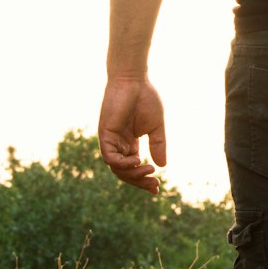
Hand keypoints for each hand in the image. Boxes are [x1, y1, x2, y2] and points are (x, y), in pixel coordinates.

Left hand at [98, 77, 165, 194]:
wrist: (134, 81)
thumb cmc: (145, 99)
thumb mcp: (156, 127)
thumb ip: (158, 145)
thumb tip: (163, 166)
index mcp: (130, 143)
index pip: (133, 168)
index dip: (144, 179)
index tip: (157, 188)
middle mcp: (118, 144)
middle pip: (124, 172)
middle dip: (139, 181)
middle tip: (154, 185)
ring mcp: (110, 140)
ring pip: (117, 168)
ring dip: (133, 173)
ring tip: (149, 171)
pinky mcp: (105, 134)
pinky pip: (110, 157)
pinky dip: (122, 163)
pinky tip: (137, 161)